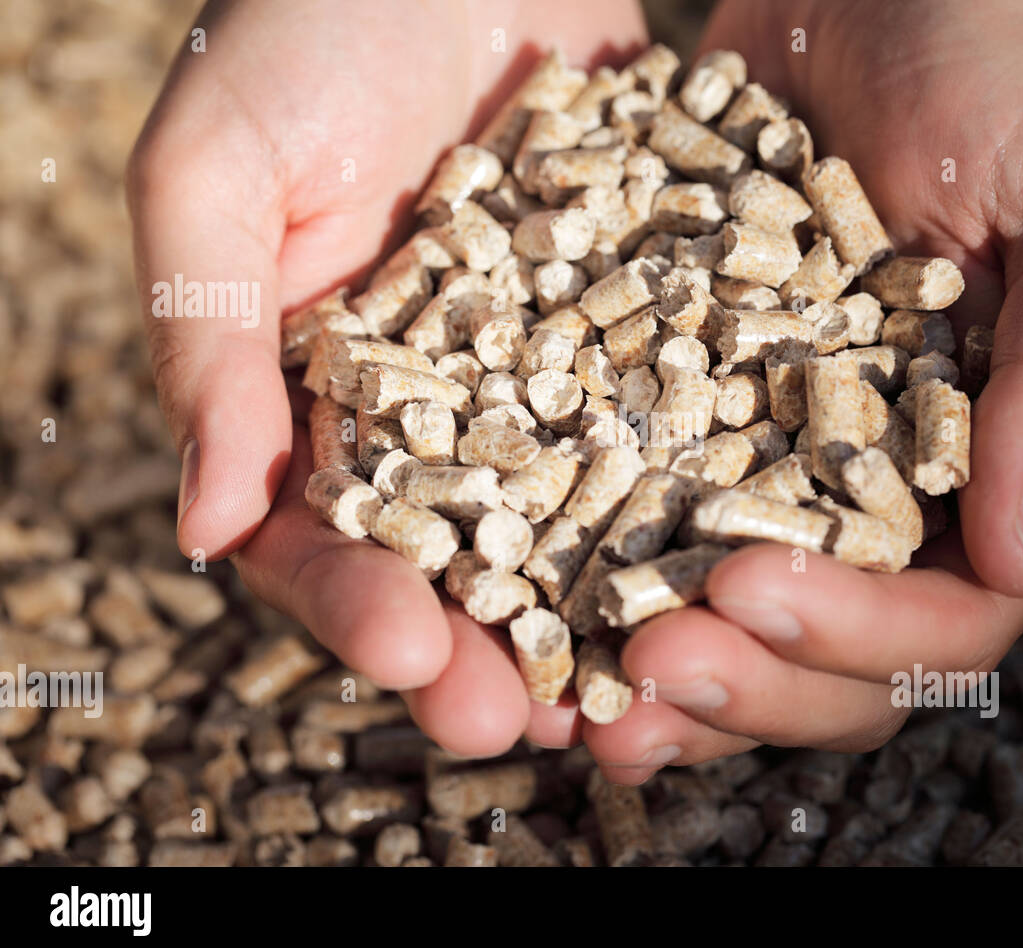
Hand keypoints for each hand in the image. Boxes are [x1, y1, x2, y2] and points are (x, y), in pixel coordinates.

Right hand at [128, 0, 646, 755]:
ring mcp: (551, 382)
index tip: (409, 656)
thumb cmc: (304, 32)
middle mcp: (443, 417)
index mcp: (318, 406)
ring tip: (650, 679)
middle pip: (464, 567)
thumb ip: (203, 345)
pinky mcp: (647, 333)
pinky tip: (738, 552)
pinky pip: (675, 424)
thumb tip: (204, 528)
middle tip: (539, 723)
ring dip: (609, 611)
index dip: (359, 610)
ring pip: (580, 526)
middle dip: (496, 650)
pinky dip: (702, 494)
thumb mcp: (218, 172)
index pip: (327, 543)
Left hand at [585, 0, 1022, 782]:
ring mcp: (780, 475)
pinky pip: (642, 535)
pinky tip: (528, 611)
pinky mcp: (691, 429)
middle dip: (746, 685)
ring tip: (575, 702)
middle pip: (834, 663)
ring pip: (735, 631)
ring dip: (661, 682)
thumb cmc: (998, 79)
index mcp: (994, 478)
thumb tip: (1019, 555)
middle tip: (647, 668)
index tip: (752, 588)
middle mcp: (886, 504)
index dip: (859, 635)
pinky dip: (590, 588)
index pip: (950, 620)